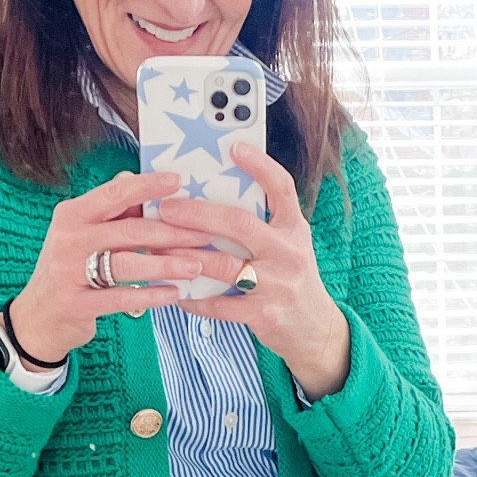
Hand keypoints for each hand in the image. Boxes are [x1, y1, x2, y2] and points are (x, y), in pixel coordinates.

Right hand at [8, 169, 212, 362]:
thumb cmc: (69, 270)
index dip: (148, 186)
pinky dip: (151, 296)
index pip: (114, 194)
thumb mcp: (83, 235)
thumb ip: (110, 212)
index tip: (178, 182)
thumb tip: (132, 179)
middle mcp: (68, 240)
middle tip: (203, 234)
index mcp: (72, 215)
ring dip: (166, 265)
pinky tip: (173, 294)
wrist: (38, 317)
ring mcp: (69, 273)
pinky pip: (121, 298)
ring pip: (127, 264)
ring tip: (195, 266)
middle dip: (171, 232)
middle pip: (128, 231)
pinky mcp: (76, 304)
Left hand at [157, 144, 350, 400]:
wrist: (315, 329)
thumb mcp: (289, 245)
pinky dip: (195, 299)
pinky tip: (176, 292)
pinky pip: (220, 305)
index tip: (234, 147)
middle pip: (240, 224)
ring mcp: (277, 284)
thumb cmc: (293, 280)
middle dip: (198, 214)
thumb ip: (263, 223)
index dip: (259, 165)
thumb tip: (215, 198)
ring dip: (187, 255)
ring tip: (160, 247)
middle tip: (167, 208)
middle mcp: (288, 252)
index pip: (282, 188)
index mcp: (294, 229)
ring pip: (224, 264)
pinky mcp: (264, 314)